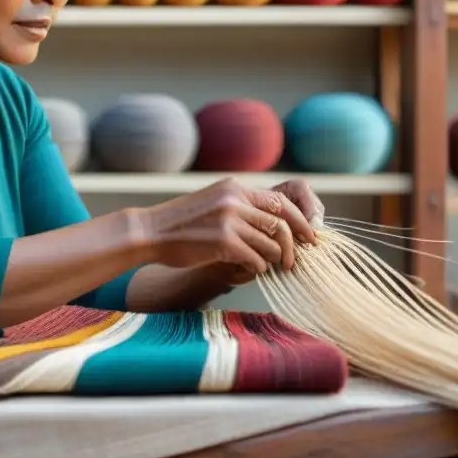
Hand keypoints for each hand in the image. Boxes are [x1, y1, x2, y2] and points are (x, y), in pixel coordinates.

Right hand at [134, 177, 318, 274]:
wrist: (149, 231)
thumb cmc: (179, 222)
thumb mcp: (212, 202)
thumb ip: (238, 206)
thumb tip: (271, 223)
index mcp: (234, 188)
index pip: (280, 200)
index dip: (299, 220)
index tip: (307, 235)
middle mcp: (235, 200)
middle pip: (281, 222)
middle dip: (293, 244)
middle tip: (294, 260)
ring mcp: (230, 220)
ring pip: (271, 243)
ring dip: (273, 258)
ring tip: (268, 266)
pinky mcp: (224, 242)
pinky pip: (256, 259)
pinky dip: (258, 267)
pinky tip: (250, 269)